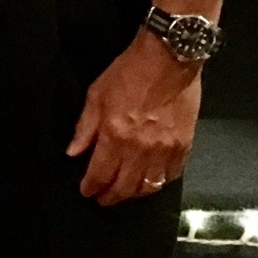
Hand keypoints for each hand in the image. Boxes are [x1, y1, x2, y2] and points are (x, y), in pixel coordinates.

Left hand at [66, 31, 202, 206]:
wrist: (169, 58)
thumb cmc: (129, 72)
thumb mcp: (97, 94)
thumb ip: (85, 127)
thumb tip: (73, 152)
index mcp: (116, 136)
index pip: (100, 174)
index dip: (91, 187)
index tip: (86, 191)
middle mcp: (141, 149)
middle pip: (125, 187)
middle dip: (111, 196)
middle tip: (103, 199)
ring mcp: (165, 150)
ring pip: (149, 187)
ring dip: (134, 193)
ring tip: (125, 191)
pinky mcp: (184, 146)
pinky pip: (172, 175)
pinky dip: (160, 181)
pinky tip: (151, 179)